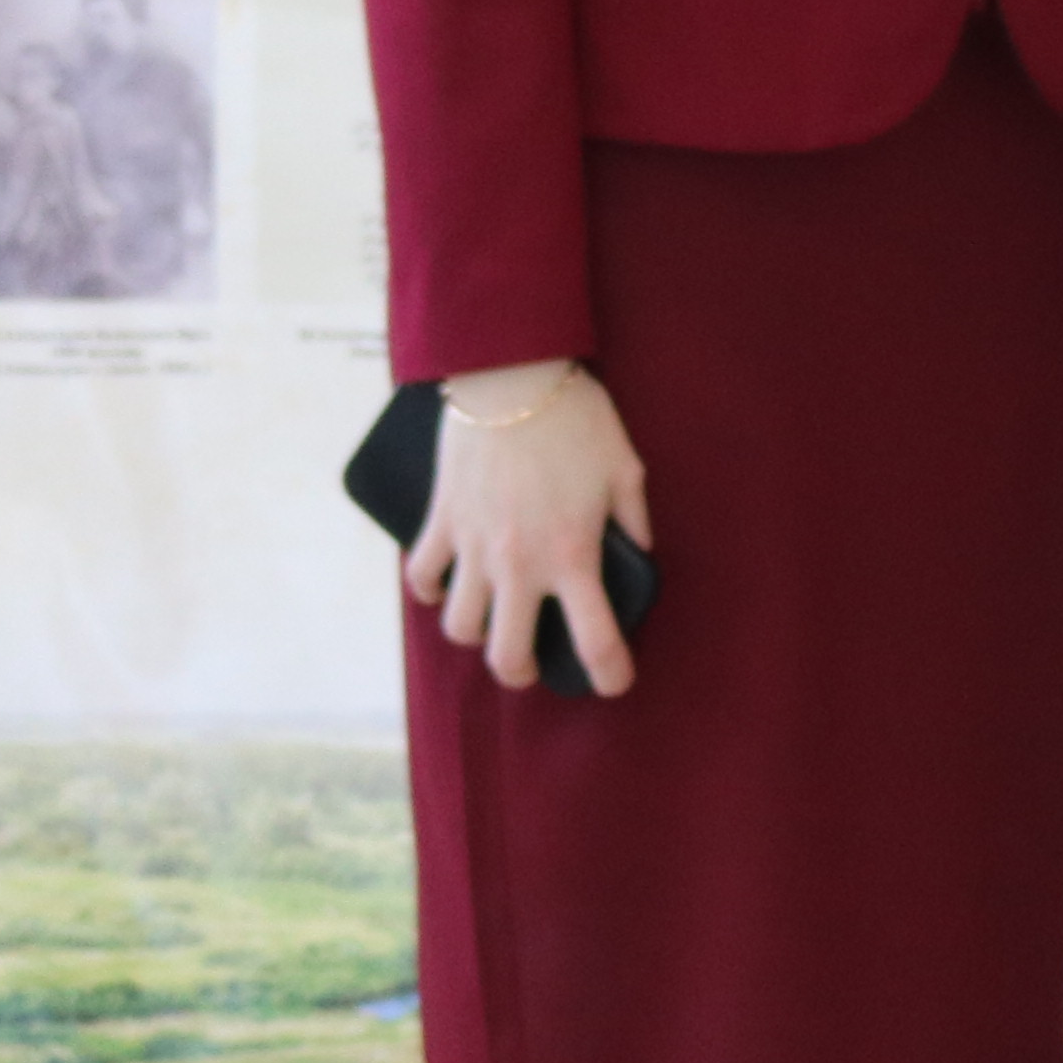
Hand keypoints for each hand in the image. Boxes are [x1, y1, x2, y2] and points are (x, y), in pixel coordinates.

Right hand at [407, 362, 648, 699]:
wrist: (511, 377)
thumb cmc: (577, 420)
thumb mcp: (625, 470)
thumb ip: (634, 523)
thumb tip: (640, 557)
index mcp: (574, 555)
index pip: (596, 639)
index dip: (610, 673)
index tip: (615, 684)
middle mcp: (520, 564)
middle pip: (508, 655)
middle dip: (523, 672)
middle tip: (535, 662)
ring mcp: (474, 548)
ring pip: (460, 628)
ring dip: (477, 634)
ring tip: (493, 622)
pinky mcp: (440, 524)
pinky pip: (421, 578)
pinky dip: (430, 590)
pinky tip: (448, 584)